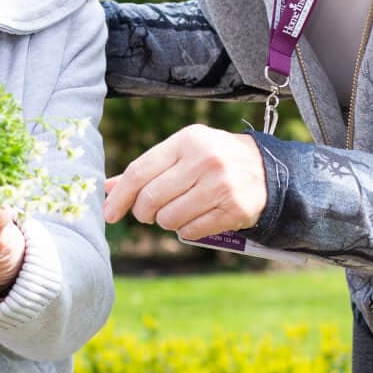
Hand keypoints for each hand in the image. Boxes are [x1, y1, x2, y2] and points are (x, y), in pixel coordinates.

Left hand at [103, 125, 266, 239]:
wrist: (266, 170)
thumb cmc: (212, 160)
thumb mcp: (181, 153)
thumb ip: (146, 169)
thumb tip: (106, 188)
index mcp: (187, 140)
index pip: (140, 171)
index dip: (120, 197)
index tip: (109, 213)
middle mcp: (204, 160)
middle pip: (151, 199)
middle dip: (143, 212)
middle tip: (149, 213)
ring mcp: (221, 185)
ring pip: (169, 218)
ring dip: (166, 222)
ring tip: (177, 211)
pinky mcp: (233, 209)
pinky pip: (191, 232)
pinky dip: (186, 230)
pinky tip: (196, 218)